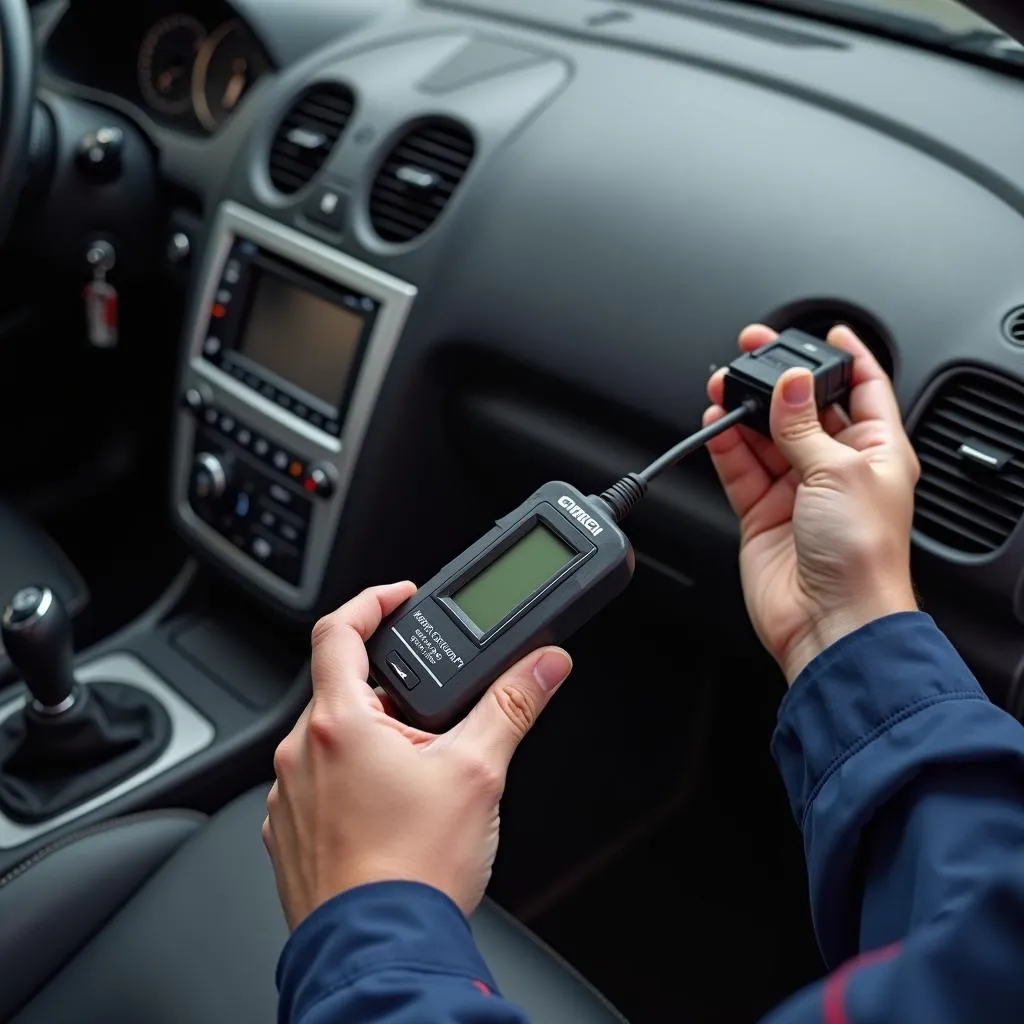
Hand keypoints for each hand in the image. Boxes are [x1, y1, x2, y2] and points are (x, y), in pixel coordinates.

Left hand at [263, 582, 572, 928]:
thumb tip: (543, 666)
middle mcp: (301, 753)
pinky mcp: (290, 834)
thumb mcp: (478, 772)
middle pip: (340, 688)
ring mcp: (290, 796)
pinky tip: (389, 810)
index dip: (371, 602)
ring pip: (329, 740)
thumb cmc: (415, 870)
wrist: (381, 952)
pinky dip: (350, 780)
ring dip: (369, 738)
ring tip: (417, 771)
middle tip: (431, 713)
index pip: (338, 629)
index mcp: (339, 723)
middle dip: (388, 689)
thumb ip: (511, 706)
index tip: (398, 598)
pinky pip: (317, 784)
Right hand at [704, 324, 919, 683]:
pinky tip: (717, 422)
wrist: (830, 620)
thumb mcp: (840, 470)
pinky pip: (740, 468)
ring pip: (766, 436)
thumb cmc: (862, 556)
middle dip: (780, 380)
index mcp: (877, 453)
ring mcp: (798, 492)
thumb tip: (787, 385)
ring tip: (726, 385)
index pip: (864, 390)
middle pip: (805, 410)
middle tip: (753, 351)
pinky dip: (726, 445)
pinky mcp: (762, 513)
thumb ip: (804, 425)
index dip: (847, 357)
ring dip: (746, 410)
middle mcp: (837, 469)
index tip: (827, 331)